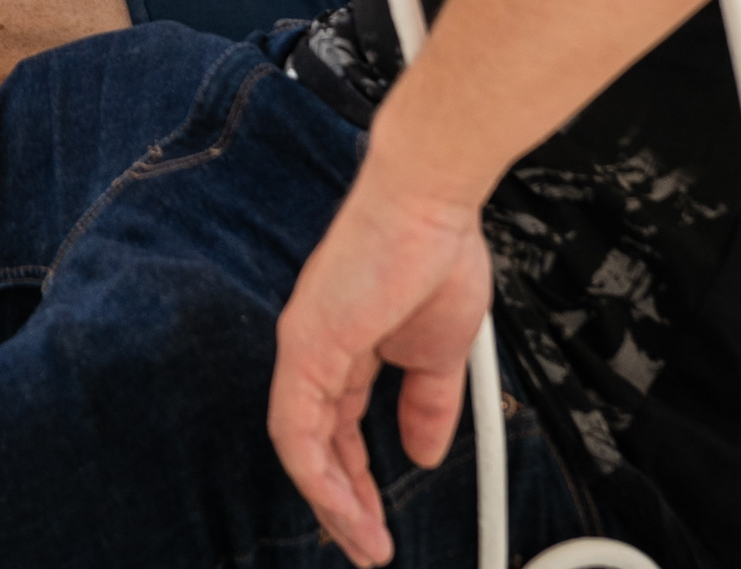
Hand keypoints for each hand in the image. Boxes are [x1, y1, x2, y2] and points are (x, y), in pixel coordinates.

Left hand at [268, 174, 495, 567]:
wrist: (432, 205)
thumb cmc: (437, 253)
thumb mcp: (443, 353)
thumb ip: (429, 405)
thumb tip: (424, 452)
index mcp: (345, 347)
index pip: (339, 430)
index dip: (356, 479)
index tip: (376, 518)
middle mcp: (315, 350)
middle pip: (314, 446)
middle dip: (339, 504)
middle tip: (364, 547)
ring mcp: (305, 348)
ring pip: (300, 447)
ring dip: (332, 503)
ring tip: (363, 541)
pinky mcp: (305, 346)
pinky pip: (296, 428)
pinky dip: (318, 475)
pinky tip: (342, 506)